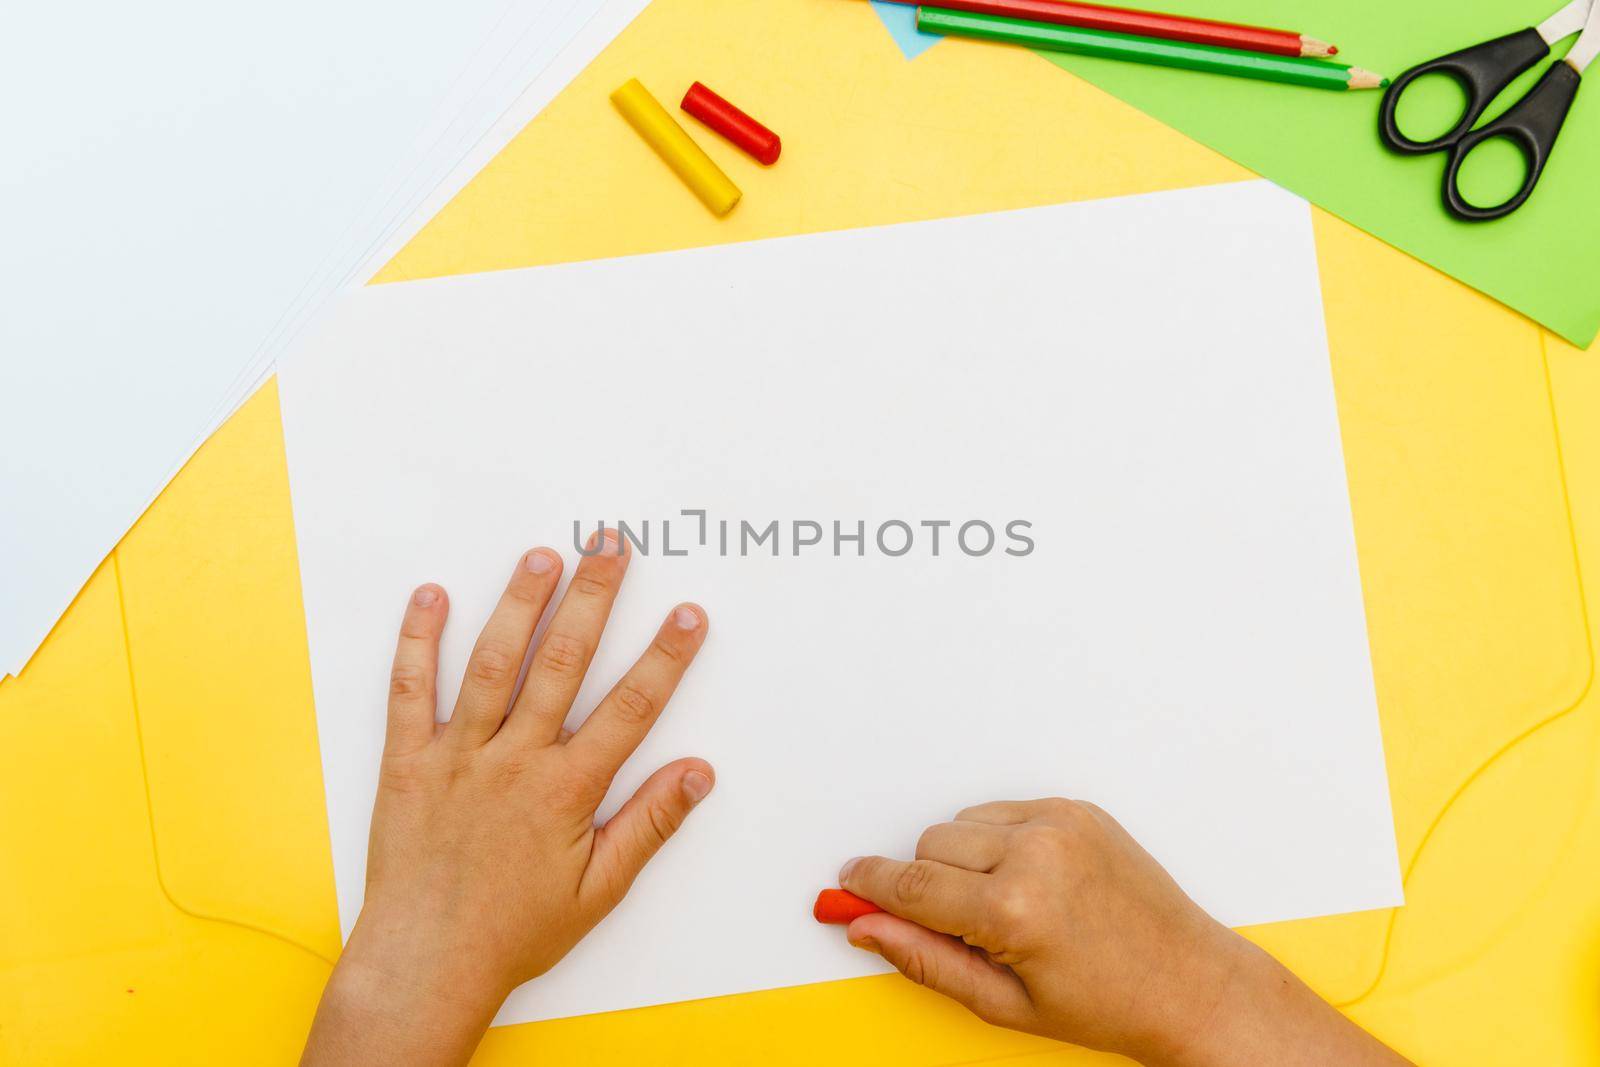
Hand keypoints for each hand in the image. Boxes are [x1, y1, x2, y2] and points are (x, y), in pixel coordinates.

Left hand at [303, 533, 712, 1065]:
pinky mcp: (407, 762)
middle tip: (611, 547)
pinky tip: (431, 596)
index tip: (686, 615)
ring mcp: (458, 756)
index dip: (664, 657)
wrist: (425, 963)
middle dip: (593, 599)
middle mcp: (515, 761)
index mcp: (566, 790)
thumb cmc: (512, 932)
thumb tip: (697, 774)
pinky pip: (410, 691)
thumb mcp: (599, 891)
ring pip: (493, 664)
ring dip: (520, 605)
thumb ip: (648, 825)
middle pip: (563, 664)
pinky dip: (418, 641)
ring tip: (542, 556)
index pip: (630, 708)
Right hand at [839, 799, 1410, 1066]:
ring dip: (963, 859)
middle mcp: (1037, 855)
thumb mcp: (1003, 1003)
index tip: (848, 884)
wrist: (1191, 983)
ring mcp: (1061, 825)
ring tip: (1004, 905)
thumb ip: (924, 959)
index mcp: (1014, 910)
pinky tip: (1030, 880)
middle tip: (959, 925)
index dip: (870, 886)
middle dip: (927, 883)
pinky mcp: (1077, 810)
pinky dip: (1000, 841)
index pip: (911, 885)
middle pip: (929, 846)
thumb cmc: (1109, 1003)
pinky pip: (1003, 811)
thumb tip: (869, 928)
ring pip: (962, 824)